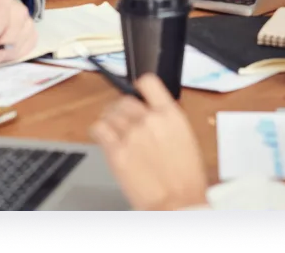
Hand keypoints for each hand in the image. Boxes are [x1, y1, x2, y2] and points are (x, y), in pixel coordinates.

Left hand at [89, 73, 208, 209]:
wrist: (177, 203)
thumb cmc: (186, 179)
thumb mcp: (185, 138)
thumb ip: (166, 121)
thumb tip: (152, 113)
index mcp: (170, 114)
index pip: (148, 82)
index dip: (139, 85)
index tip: (136, 91)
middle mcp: (149, 120)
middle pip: (125, 100)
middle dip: (122, 108)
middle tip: (122, 118)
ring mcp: (131, 135)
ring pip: (110, 113)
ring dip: (110, 119)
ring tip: (112, 127)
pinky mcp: (116, 152)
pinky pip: (99, 129)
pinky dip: (98, 130)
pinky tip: (103, 135)